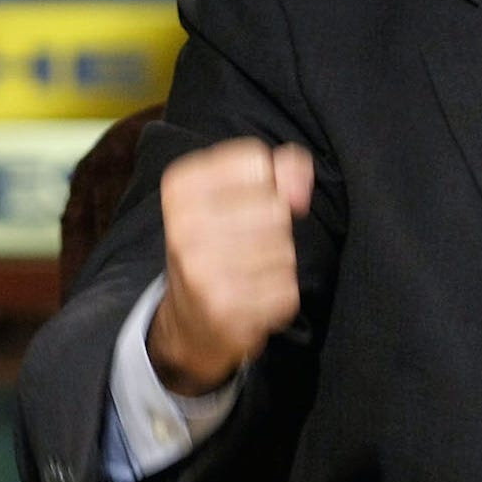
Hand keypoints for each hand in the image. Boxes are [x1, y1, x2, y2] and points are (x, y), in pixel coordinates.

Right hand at [146, 139, 311, 393]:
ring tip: (248, 269)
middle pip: (275, 207)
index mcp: (180, 189)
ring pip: (284, 248)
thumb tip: (301, 182)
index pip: (254, 161)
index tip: (245, 202)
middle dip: (273, 226)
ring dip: (277, 261)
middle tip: (244, 243)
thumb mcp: (231, 195)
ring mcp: (203, 271)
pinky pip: (286, 286)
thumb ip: (275, 171)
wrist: (188, 320)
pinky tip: (252, 294)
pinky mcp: (226, 309)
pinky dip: (278, 292)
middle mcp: (184, 228)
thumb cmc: (215, 245)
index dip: (266, 181)